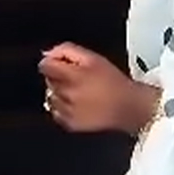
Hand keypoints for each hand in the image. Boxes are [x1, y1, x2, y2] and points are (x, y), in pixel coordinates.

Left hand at [39, 43, 158, 134]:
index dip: (53, 63)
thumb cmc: (114, 83)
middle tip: (78, 79)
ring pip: (50, 97)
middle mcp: (67, 94)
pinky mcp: (70, 124)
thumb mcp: (92, 57)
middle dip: (59, 77)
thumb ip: (67, 50)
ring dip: (60, 93)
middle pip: (48, 81)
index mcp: (72, 76)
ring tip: (79, 93)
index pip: (45, 65)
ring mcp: (68, 111)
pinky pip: (56, 113)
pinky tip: (78, 105)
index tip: (61, 65)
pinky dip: (63, 108)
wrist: (128, 107)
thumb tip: (48, 53)